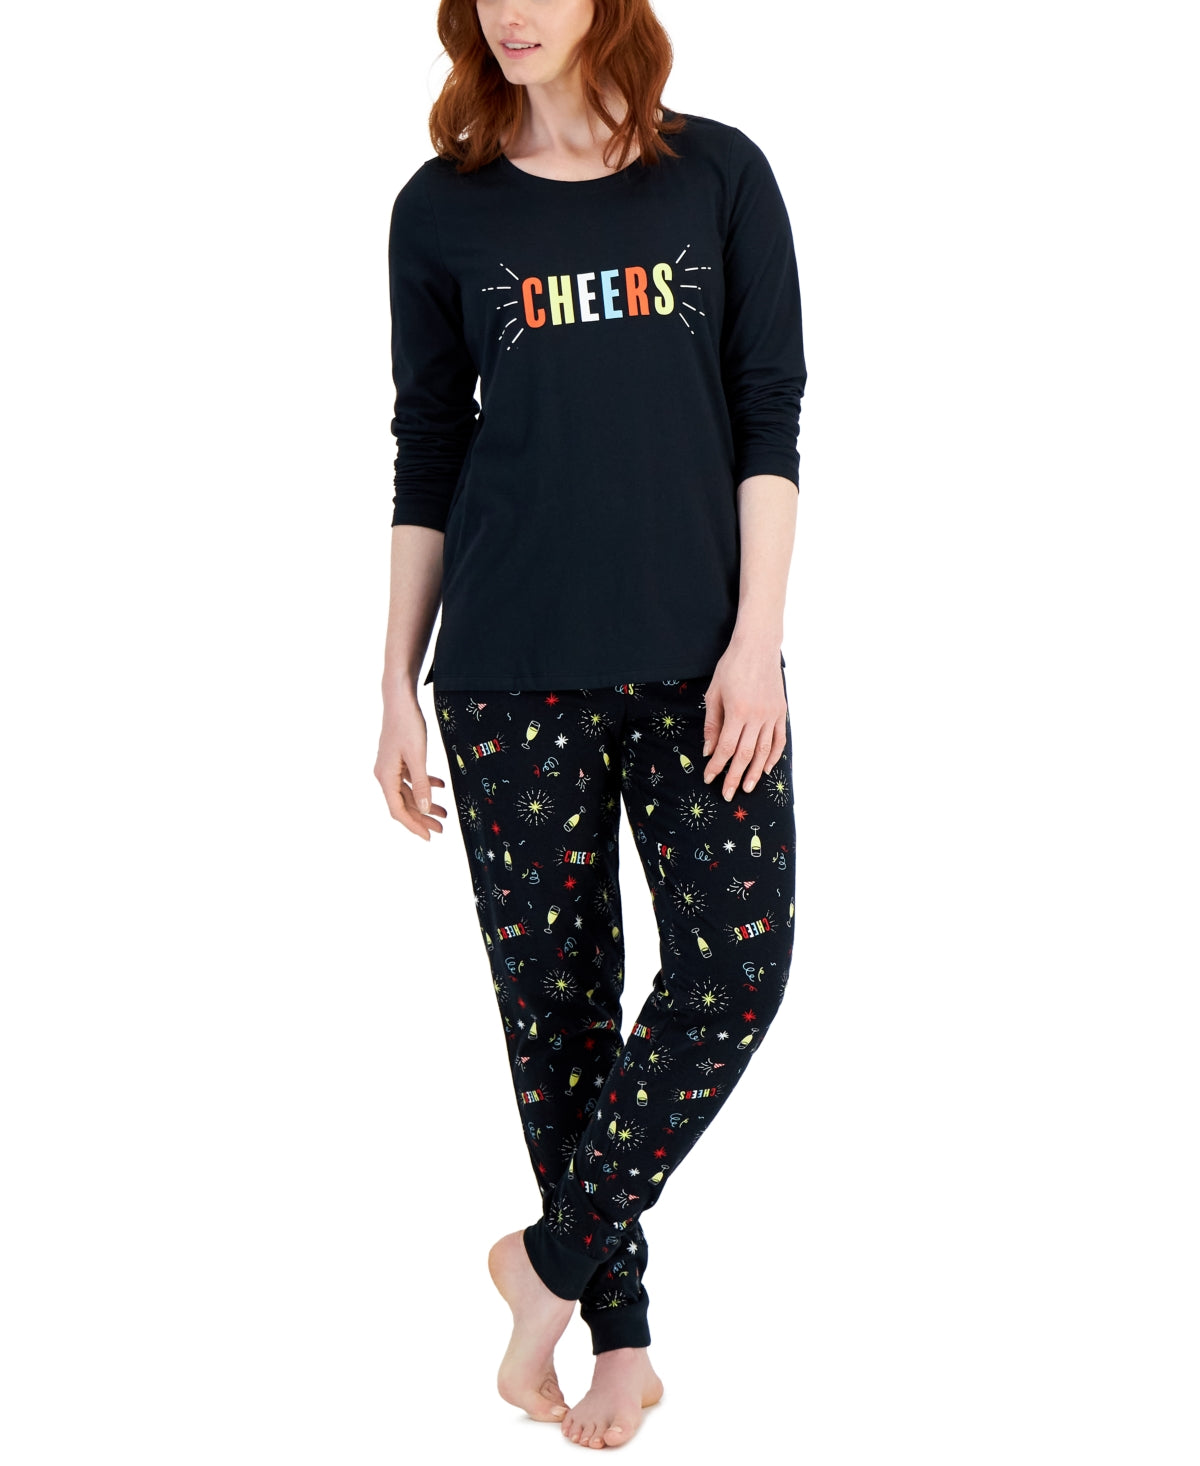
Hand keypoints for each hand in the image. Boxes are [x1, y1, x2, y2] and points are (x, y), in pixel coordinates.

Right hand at [374, 685, 446, 840]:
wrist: (399, 700)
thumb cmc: (407, 725)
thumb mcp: (417, 757)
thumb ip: (421, 784)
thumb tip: (424, 809)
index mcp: (385, 777)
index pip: (398, 810)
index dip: (413, 825)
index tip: (429, 837)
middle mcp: (384, 774)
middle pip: (403, 804)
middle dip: (422, 818)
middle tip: (441, 829)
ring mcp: (391, 767)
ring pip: (408, 792)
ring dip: (425, 802)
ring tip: (444, 812)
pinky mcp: (398, 759)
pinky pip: (410, 778)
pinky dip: (424, 784)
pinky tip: (440, 786)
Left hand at [700, 645, 787, 800]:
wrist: (758, 647)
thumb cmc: (731, 667)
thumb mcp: (714, 693)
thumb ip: (712, 724)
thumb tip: (709, 750)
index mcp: (737, 712)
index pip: (725, 748)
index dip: (717, 766)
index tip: (709, 778)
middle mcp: (757, 717)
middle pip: (744, 755)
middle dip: (734, 777)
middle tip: (728, 794)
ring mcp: (772, 715)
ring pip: (764, 751)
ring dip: (754, 772)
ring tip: (747, 788)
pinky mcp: (782, 712)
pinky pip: (779, 739)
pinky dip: (774, 756)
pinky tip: (766, 769)